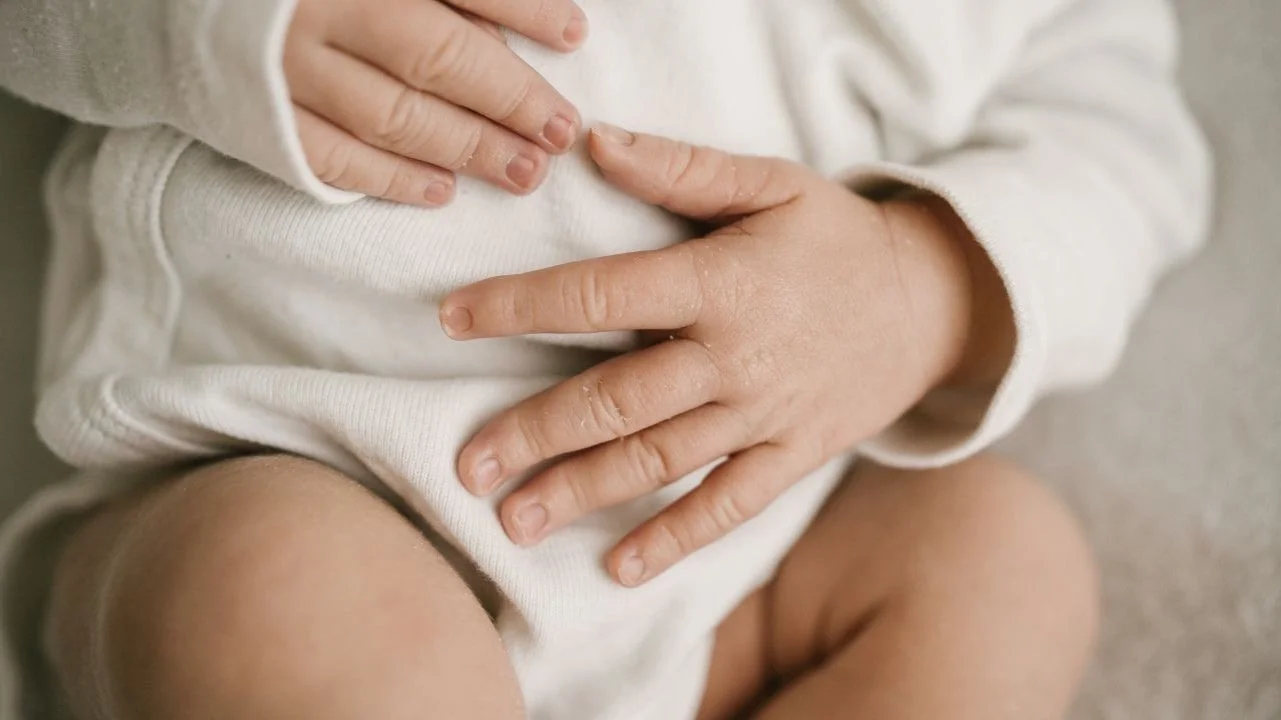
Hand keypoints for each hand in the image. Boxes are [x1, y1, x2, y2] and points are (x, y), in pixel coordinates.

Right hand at [286, 0, 587, 204]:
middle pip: (436, 58)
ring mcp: (283, 71)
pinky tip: (442, 191)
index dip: (523, 8)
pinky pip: (334, 160)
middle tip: (560, 130)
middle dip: (509, 99)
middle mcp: (318, 12)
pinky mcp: (258, 121)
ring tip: (523, 171)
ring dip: (467, 149)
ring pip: (393, 117)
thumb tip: (503, 29)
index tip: (574, 35)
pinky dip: (392, 179)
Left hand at [441, 126, 1011, 585]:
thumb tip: (594, 142)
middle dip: (536, 433)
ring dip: (584, 493)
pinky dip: (677, 539)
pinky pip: (731, 505)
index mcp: (720, 281)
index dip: (519, 305)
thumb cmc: (837, 238)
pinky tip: (621, 568)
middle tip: (467, 465)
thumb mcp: (772, 184)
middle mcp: (735, 355)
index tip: (451, 319)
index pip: (601, 293)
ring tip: (515, 520)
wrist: (932, 302)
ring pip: (661, 460)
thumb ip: (681, 168)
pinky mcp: (793, 455)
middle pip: (619, 399)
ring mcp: (765, 414)